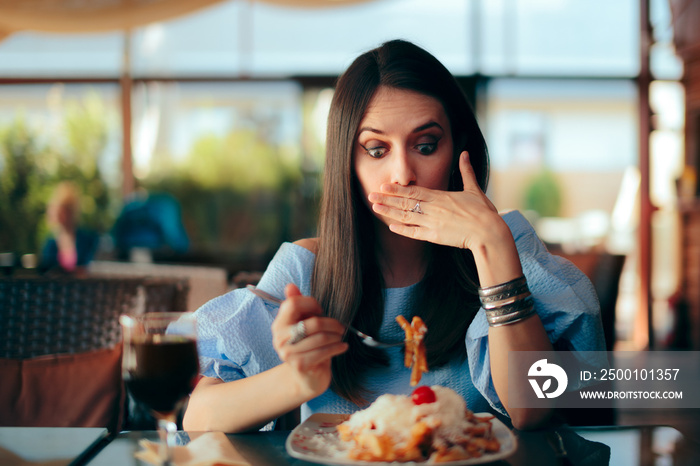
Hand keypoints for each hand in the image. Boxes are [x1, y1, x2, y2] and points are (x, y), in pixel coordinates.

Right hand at [271, 283, 347, 398]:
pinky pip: (323, 352)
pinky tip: (342, 346)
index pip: (293, 304)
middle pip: (312, 323)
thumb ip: (297, 304)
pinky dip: (337, 348)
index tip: (320, 310)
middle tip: (340, 327)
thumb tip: (290, 286)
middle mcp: (280, 338)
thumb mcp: (302, 323)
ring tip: (341, 337)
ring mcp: (288, 353)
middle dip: (332, 323)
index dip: (310, 303)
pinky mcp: (300, 365)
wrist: (305, 376)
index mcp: (279, 324)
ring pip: (320, 338)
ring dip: (336, 337)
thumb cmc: (306, 345)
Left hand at [369, 151, 508, 250]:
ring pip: (406, 217)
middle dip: (386, 199)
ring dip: (389, 212)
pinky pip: (415, 233)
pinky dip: (402, 230)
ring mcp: (432, 224)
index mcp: (441, 197)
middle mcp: (433, 209)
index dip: (397, 188)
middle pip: (405, 203)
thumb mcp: (474, 189)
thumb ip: (465, 171)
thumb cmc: (483, 212)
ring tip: (375, 208)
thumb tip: (465, 153)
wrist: (489, 233)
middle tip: (370, 196)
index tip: (383, 185)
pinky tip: (391, 226)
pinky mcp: (435, 237)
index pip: (414, 191)